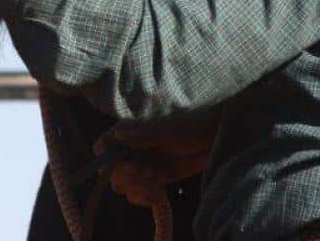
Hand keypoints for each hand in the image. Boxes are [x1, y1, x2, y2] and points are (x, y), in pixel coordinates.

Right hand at [92, 115, 216, 206]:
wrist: (215, 137)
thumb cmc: (192, 123)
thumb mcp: (168, 127)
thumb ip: (144, 133)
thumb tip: (119, 134)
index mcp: (130, 131)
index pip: (104, 145)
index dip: (105, 158)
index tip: (118, 163)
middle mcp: (132, 150)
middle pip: (111, 171)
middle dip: (124, 175)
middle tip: (144, 170)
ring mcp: (143, 166)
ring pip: (124, 186)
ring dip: (136, 187)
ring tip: (156, 178)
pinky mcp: (156, 180)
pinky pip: (140, 194)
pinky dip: (145, 197)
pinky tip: (159, 192)